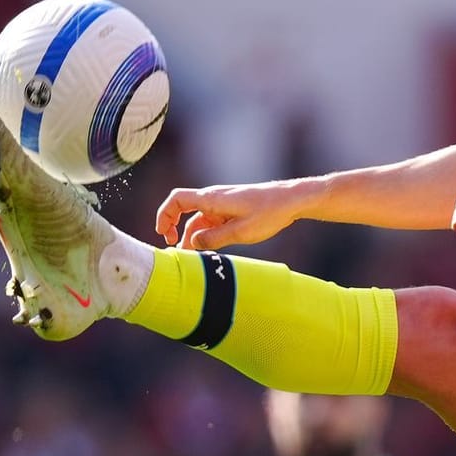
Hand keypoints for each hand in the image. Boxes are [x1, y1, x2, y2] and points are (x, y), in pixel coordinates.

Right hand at [156, 181, 307, 249]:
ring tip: (193, 257)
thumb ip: (214, 239)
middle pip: (185, 212)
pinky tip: (210, 249)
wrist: (291, 200)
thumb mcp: (240, 232)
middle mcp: (214, 199)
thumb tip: (192, 244)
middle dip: (176, 230)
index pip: (177, 200)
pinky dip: (207, 234)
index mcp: (212, 199)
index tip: (163, 234)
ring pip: (199, 220)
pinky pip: (212, 222)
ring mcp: (223, 204)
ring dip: (193, 236)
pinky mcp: (232, 210)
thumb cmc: (269, 213)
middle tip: (176, 251)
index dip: (165, 215)